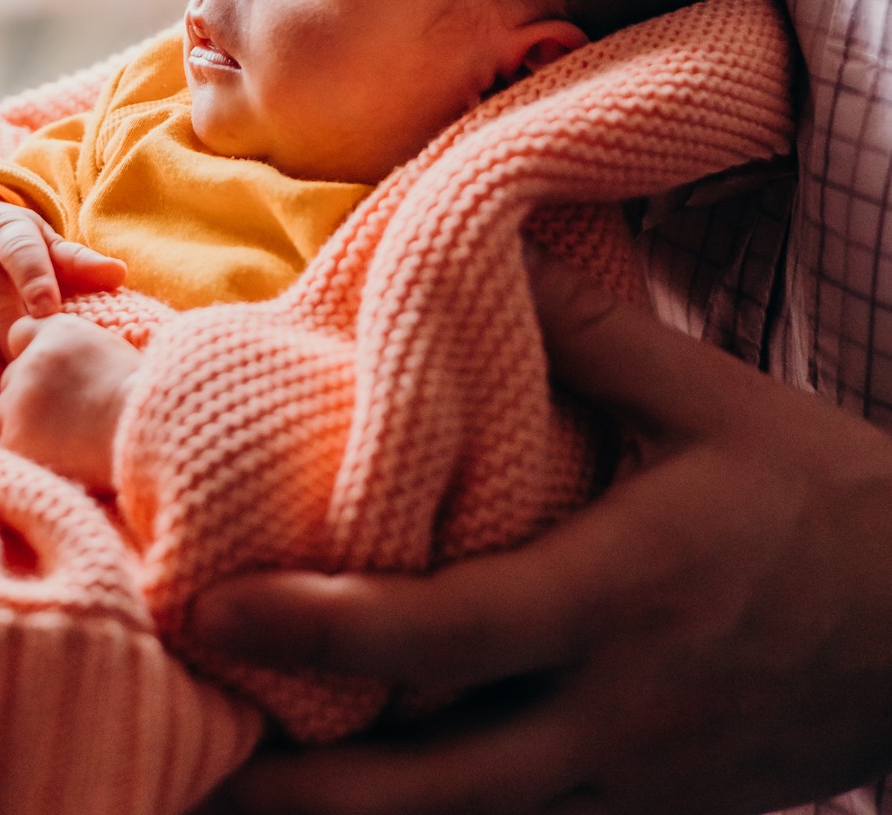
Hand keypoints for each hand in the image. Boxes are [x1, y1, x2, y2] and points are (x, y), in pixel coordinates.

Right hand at [0, 193, 124, 396]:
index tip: (50, 311)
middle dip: (10, 338)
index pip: (20, 252)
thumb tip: (120, 273)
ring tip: (0, 393)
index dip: (35, 279)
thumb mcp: (39, 242)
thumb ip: (75, 262)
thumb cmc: (5, 244)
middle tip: (32, 376)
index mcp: (5, 230)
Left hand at [0, 313, 141, 489]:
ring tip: (56, 440)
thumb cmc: (142, 397)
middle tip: (62, 417)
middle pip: (8, 377)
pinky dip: (22, 452)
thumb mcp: (110, 351)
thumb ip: (74, 346)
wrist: (150, 434)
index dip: (31, 356)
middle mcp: (33, 359)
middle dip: (26, 396)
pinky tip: (51, 457)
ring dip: (18, 425)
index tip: (48, 376)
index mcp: (59, 330)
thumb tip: (58, 359)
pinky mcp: (14, 438)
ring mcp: (20, 399)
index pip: (19, 334)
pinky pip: (3, 444)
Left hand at [188, 250, 891, 814]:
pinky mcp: (651, 812)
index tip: (209, 610)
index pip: (445, 632)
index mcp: (621, 595)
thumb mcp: (715, 399)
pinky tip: (370, 796)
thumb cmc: (821, 499)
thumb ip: (591, 332)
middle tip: (185, 761)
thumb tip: (482, 248)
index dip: (317, 627)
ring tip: (242, 792)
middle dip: (298, 792)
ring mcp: (633, 781)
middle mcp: (614, 711)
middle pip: (431, 788)